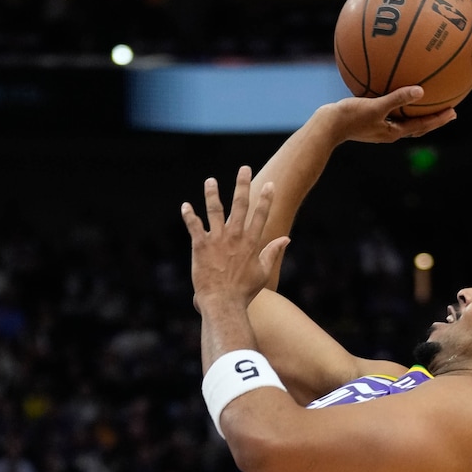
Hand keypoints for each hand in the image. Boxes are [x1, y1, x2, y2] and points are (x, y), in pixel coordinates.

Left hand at [181, 168, 289, 313]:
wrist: (223, 302)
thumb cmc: (244, 291)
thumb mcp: (263, 272)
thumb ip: (273, 252)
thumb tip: (286, 239)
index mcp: (251, 242)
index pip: (260, 215)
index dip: (265, 198)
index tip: (269, 184)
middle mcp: (235, 236)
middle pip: (240, 205)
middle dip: (242, 185)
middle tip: (244, 169)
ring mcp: (217, 239)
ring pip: (214, 210)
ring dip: (212, 193)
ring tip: (210, 181)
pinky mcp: (200, 245)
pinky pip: (194, 226)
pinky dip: (189, 215)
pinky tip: (185, 205)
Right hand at [316, 85, 456, 144]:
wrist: (327, 126)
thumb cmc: (350, 117)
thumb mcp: (376, 106)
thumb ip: (398, 98)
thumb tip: (421, 90)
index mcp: (394, 132)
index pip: (422, 126)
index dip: (439, 119)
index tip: (454, 112)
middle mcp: (389, 132)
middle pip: (417, 126)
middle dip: (433, 119)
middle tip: (449, 111)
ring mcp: (379, 128)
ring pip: (405, 121)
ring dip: (418, 113)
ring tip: (427, 103)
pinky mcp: (370, 121)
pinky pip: (390, 112)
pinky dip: (398, 104)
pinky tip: (395, 91)